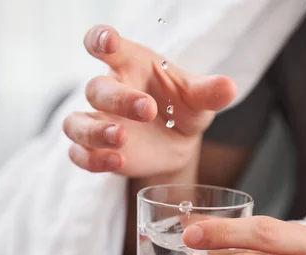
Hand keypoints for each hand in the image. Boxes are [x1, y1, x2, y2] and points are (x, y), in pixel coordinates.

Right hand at [62, 25, 236, 177]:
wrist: (180, 143)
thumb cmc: (182, 108)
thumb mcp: (199, 98)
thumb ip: (210, 91)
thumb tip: (229, 87)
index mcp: (130, 66)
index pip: (105, 44)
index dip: (101, 40)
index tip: (107, 43)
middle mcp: (110, 91)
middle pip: (97, 88)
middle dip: (119, 99)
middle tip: (147, 110)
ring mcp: (100, 122)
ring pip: (76, 123)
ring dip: (94, 131)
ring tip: (120, 138)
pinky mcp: (98, 151)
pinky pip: (79, 154)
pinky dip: (92, 160)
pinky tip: (117, 162)